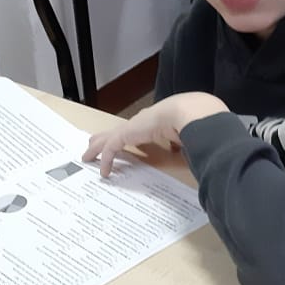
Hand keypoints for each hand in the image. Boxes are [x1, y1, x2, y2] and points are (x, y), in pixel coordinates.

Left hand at [83, 93, 228, 177]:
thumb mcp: (190, 135)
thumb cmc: (196, 120)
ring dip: (98, 147)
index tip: (127, 143)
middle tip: (95, 144)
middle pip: (118, 130)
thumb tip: (193, 151)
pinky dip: (106, 160)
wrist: (190, 112)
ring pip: (108, 137)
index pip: (139, 128)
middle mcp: (142, 122)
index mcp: (157, 120)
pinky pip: (110, 149)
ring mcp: (133, 127)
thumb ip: (186, 143)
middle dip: (106, 137)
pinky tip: (104, 172)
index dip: (131, 135)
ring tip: (88, 155)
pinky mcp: (126, 134)